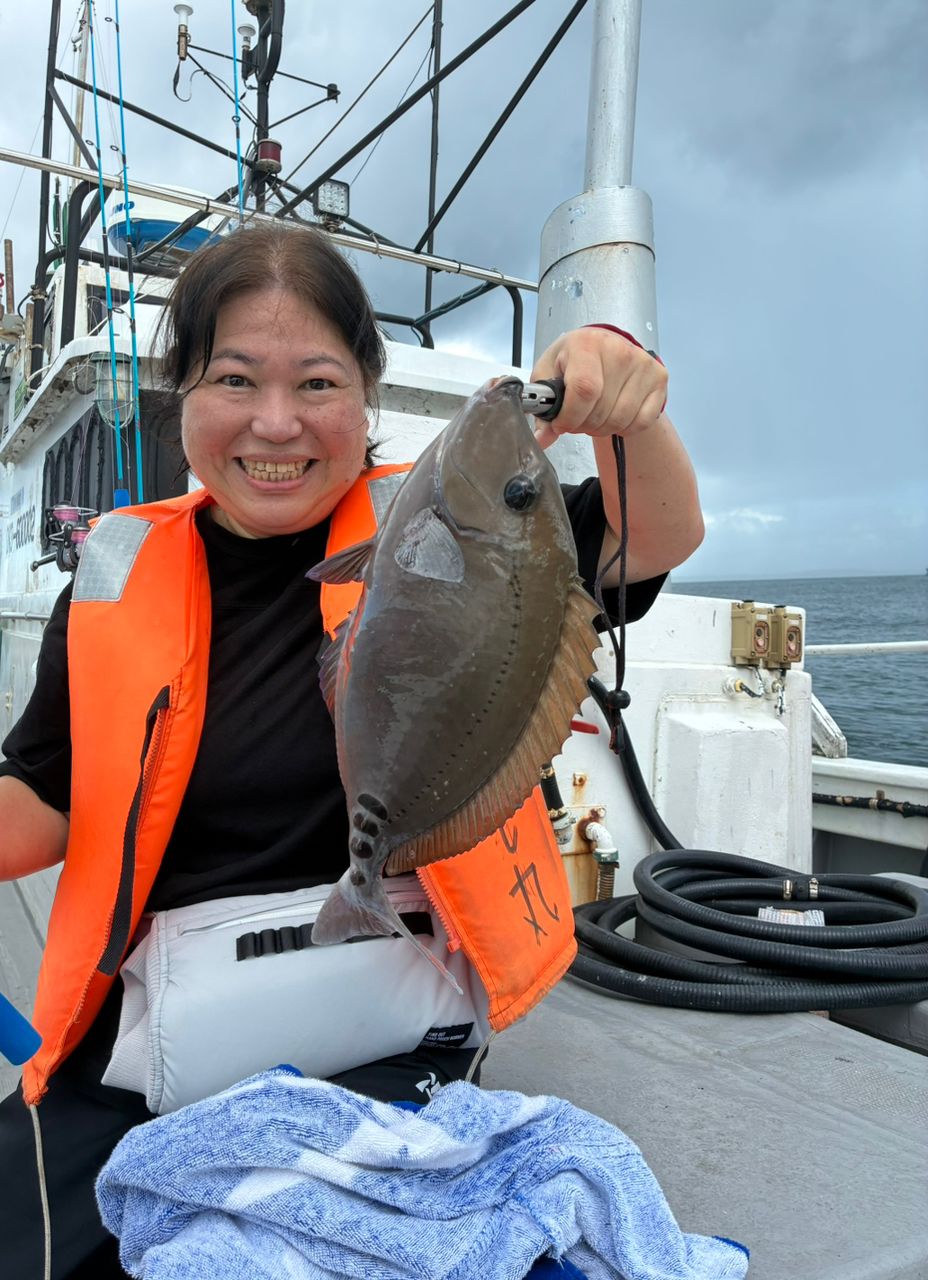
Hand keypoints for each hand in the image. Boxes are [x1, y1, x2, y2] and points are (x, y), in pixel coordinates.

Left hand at [530, 326, 667, 450]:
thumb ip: (543, 407)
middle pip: (601, 410)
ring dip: (602, 428)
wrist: (602, 347)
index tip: (561, 423)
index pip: (584, 390)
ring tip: (593, 415)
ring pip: (620, 420)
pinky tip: (614, 414)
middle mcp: (619, 351)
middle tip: (576, 418)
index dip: (570, 417)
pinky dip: (624, 428)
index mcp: (587, 344)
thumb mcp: (548, 374)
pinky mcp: (658, 378)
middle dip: (582, 425)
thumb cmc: (573, 359)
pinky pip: (641, 422)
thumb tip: (541, 439)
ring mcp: (642, 365)